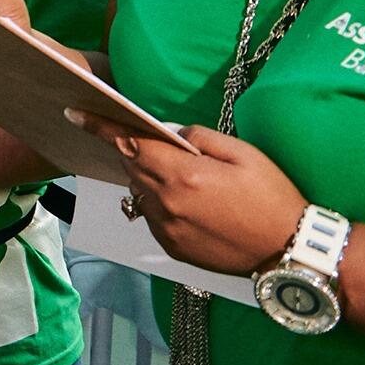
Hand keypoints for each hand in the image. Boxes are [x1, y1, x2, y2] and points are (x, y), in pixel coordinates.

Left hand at [72, 112, 305, 274]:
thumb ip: (198, 138)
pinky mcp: (173, 248)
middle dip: (135, 150)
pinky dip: (160, 203)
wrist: (290, 252)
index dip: (99, 126)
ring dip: (150, 179)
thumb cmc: (272, 198)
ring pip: (140, 192)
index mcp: (182, 176)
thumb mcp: (242, 153)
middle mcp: (166, 204)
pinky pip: (152, 216)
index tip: (74, 112)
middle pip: (132, 166)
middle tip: (154, 144)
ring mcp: (167, 229)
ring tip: (182, 177)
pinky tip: (190, 203)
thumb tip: (171, 135)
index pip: (129, 143)